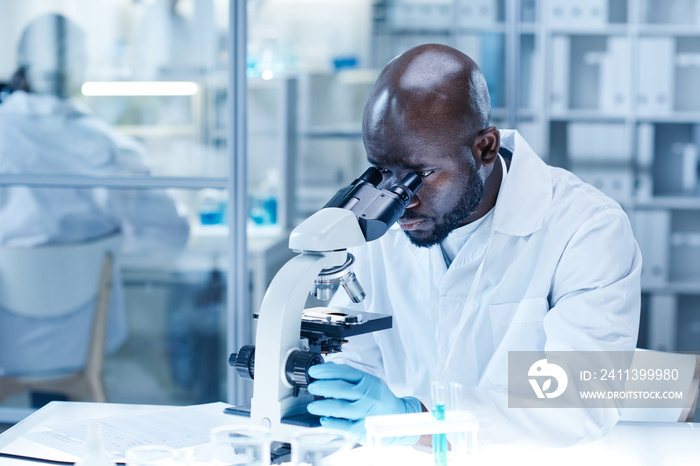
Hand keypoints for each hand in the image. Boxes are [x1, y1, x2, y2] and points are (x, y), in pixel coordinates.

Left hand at [306, 362, 421, 443]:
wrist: (399, 418)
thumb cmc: (380, 399)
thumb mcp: (369, 383)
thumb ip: (350, 377)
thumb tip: (329, 369)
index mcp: (368, 381)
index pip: (344, 372)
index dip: (326, 371)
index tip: (314, 372)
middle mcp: (368, 395)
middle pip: (340, 388)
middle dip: (321, 387)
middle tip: (312, 387)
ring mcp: (366, 412)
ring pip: (339, 408)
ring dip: (322, 406)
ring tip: (312, 406)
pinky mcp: (364, 428)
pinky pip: (343, 425)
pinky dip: (331, 422)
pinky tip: (324, 419)